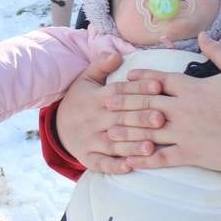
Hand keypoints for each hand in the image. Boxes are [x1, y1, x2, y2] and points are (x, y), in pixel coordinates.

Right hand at [56, 50, 162, 173]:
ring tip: (151, 147)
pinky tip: (129, 167)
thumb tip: (115, 53)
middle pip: (119, 118)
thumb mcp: (85, 80)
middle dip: (140, 118)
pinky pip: (100, 163)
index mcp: (95, 98)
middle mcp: (93, 119)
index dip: (137, 88)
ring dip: (131, 146)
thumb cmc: (80, 100)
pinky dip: (114, 166)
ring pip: (112, 144)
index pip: (118, 92)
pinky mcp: (86, 157)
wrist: (58, 126)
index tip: (158, 86)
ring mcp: (89, 140)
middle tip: (161, 118)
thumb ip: (101, 66)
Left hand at [122, 33, 220, 172]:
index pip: (159, 80)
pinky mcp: (191, 154)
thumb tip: (203, 34)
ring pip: (148, 132)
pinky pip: (163, 158)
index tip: (126, 78)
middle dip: (124, 104)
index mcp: (192, 88)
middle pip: (146, 105)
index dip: (141, 78)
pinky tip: (130, 161)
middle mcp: (183, 110)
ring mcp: (185, 134)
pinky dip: (144, 160)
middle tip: (105, 103)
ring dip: (127, 132)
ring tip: (109, 132)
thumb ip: (217, 51)